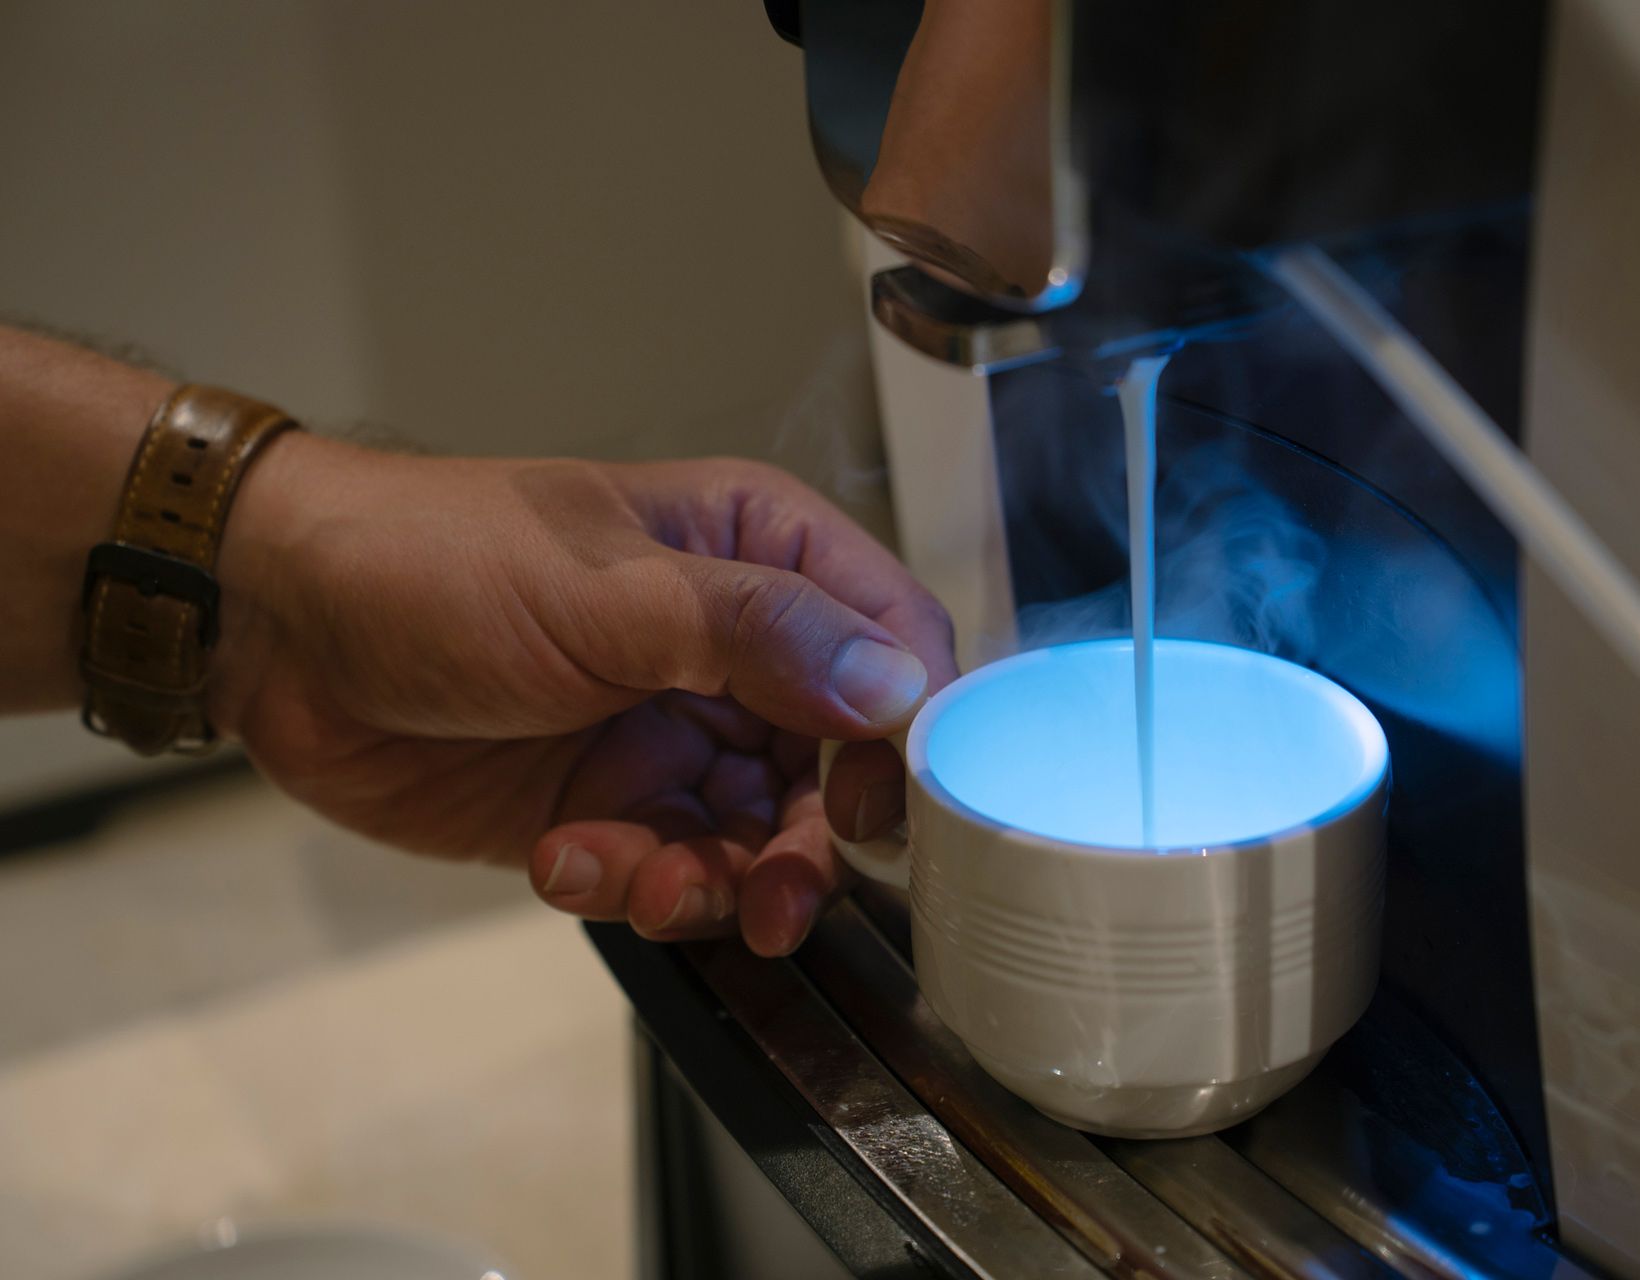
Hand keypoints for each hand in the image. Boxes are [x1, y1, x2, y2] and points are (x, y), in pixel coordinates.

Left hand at [211, 436, 954, 955]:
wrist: (278, 629)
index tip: (879, 808)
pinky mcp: (613, 804)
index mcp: (758, 553)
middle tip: (770, 904)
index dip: (907, 730)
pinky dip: (629, 885)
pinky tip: (562, 861)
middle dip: (808, 848)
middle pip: (841, 768)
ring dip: (712, 883)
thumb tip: (894, 685)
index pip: (894, 640)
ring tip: (641, 884)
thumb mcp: (604, 591)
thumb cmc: (436, 562)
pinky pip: (669, 872)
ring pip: (760, 840)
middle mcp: (737, 647)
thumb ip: (755, 636)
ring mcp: (676, 731)